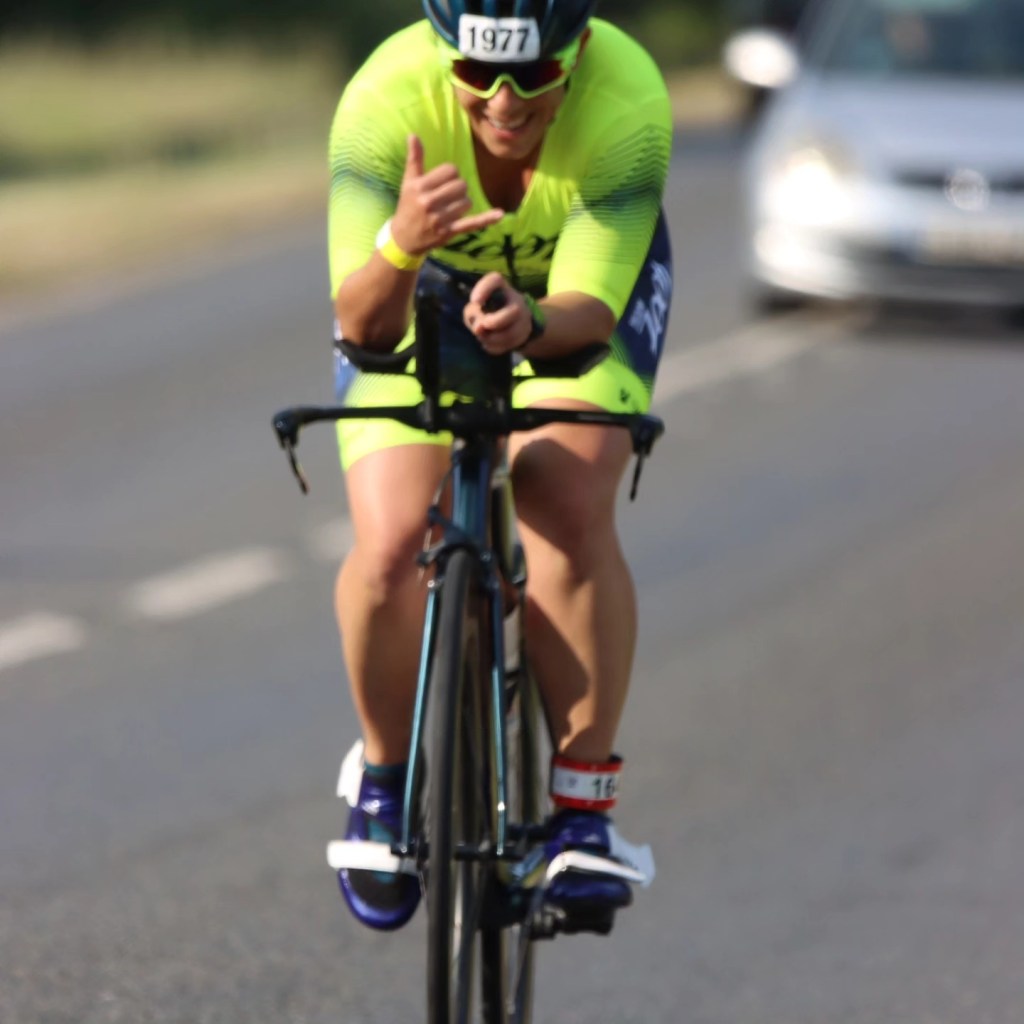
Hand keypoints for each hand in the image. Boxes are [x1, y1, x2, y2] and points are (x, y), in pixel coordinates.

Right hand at [391, 135, 504, 254]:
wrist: (404, 238)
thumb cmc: (408, 206)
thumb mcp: (408, 182)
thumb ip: (414, 159)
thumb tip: (413, 135)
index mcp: (420, 187)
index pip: (451, 170)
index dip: (451, 175)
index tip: (443, 183)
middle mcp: (429, 202)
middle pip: (461, 185)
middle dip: (458, 189)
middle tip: (447, 197)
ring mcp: (440, 219)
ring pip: (467, 202)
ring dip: (463, 204)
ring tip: (450, 209)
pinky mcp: (449, 232)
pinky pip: (472, 223)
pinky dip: (487, 219)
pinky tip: (500, 214)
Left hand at [464, 272, 534, 353]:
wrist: (509, 321)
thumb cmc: (487, 310)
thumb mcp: (475, 308)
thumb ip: (472, 313)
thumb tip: (478, 328)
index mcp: (501, 287)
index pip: (495, 280)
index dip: (484, 289)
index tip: (475, 301)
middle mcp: (517, 300)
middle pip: (515, 311)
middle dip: (494, 323)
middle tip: (479, 328)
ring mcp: (524, 318)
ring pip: (512, 333)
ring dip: (492, 339)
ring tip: (482, 337)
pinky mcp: (524, 334)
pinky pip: (509, 345)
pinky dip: (495, 347)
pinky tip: (488, 343)